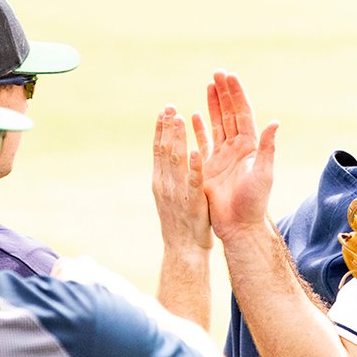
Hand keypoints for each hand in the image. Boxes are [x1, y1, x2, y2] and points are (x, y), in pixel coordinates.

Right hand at [152, 105, 212, 250]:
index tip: (164, 110)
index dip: (161, 129)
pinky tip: (197, 150)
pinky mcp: (192, 201)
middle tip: (169, 106)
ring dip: (177, 138)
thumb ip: (171, 175)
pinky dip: (194, 165)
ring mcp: (178, 192)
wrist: (183, 250)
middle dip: (166, 127)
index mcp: (161, 180)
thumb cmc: (180, 223)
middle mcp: (165, 183)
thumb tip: (172, 155)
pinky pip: (194, 180)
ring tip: (179, 118)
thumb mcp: (171, 195)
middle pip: (164, 150)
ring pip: (176, 160)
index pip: (159, 149)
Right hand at [201, 71, 278, 240]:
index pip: (242, 113)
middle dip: (224, 93)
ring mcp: (223, 157)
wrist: (239, 226)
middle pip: (230, 114)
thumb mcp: (263, 173)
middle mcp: (237, 148)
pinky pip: (204, 142)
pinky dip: (200, 128)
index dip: (236, 94)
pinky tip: (195, 114)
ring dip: (214, 105)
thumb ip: (267, 148)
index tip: (229, 76)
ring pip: (217, 124)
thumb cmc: (254, 202)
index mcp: (250, 146)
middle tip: (217, 73)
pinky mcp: (210, 167)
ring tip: (209, 85)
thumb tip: (275, 122)